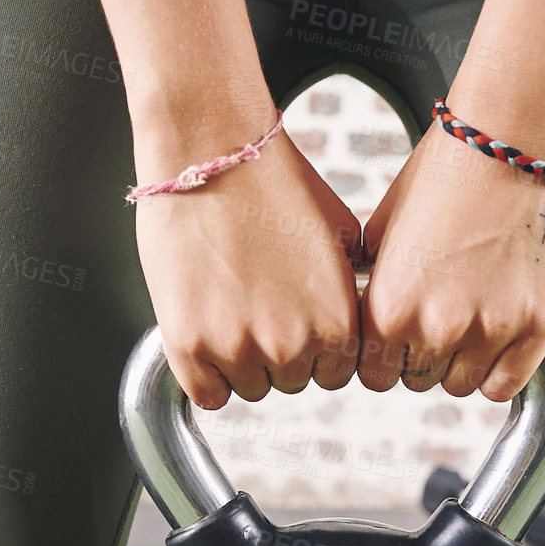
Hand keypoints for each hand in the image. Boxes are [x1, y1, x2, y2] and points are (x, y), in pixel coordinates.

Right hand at [133, 102, 363, 410]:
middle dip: (277, 352)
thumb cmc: (271, 180)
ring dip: (240, 361)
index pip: (335, 373)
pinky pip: (207, 395)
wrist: (211, 150)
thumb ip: (349, 291)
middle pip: (291, 382)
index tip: (297, 324)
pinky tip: (205, 336)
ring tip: (230, 306)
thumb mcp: (340, 235)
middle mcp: (292, 343)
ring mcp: (238, 347)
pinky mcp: (189, 344)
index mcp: (336, 321)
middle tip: (257, 304)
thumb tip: (355, 317)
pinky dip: (205, 375)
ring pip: (249, 388)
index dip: (315, 349)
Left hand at [357, 111, 544, 401]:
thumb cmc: (449, 169)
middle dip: (418, 356)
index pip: (370, 372)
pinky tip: (493, 339)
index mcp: (389, 305)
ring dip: (457, 363)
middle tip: (433, 318)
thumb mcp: (384, 226)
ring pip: (459, 386)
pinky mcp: (537, 325)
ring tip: (464, 320)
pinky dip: (496, 371)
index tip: (390, 339)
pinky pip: (505, 385)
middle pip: (414, 381)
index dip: (379, 355)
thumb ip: (372, 282)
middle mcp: (437, 325)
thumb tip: (363, 312)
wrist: (513, 139)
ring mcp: (491, 329)